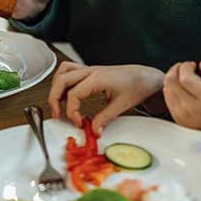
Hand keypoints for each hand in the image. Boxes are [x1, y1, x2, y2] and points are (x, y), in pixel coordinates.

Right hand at [47, 61, 164, 134]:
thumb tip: (94, 131)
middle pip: (62, 80)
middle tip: (58, 115)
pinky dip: (63, 80)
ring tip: (58, 104)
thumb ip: (105, 118)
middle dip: (55, 99)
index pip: (74, 94)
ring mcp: (90, 69)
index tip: (79, 123)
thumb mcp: (122, 105)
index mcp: (98, 78)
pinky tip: (66, 93)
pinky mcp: (91, 71)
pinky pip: (69, 70)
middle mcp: (91, 71)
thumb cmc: (137, 86)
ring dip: (57, 87)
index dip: (72, 112)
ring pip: (63, 71)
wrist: (145, 76)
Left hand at [163, 61, 200, 130]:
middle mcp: (191, 107)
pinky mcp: (175, 118)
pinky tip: (178, 87)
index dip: (186, 66)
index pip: (186, 77)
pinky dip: (169, 87)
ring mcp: (181, 114)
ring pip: (167, 88)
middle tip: (184, 67)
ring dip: (171, 77)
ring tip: (181, 76)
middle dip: (176, 68)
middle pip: (172, 80)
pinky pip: (166, 98)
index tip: (192, 65)